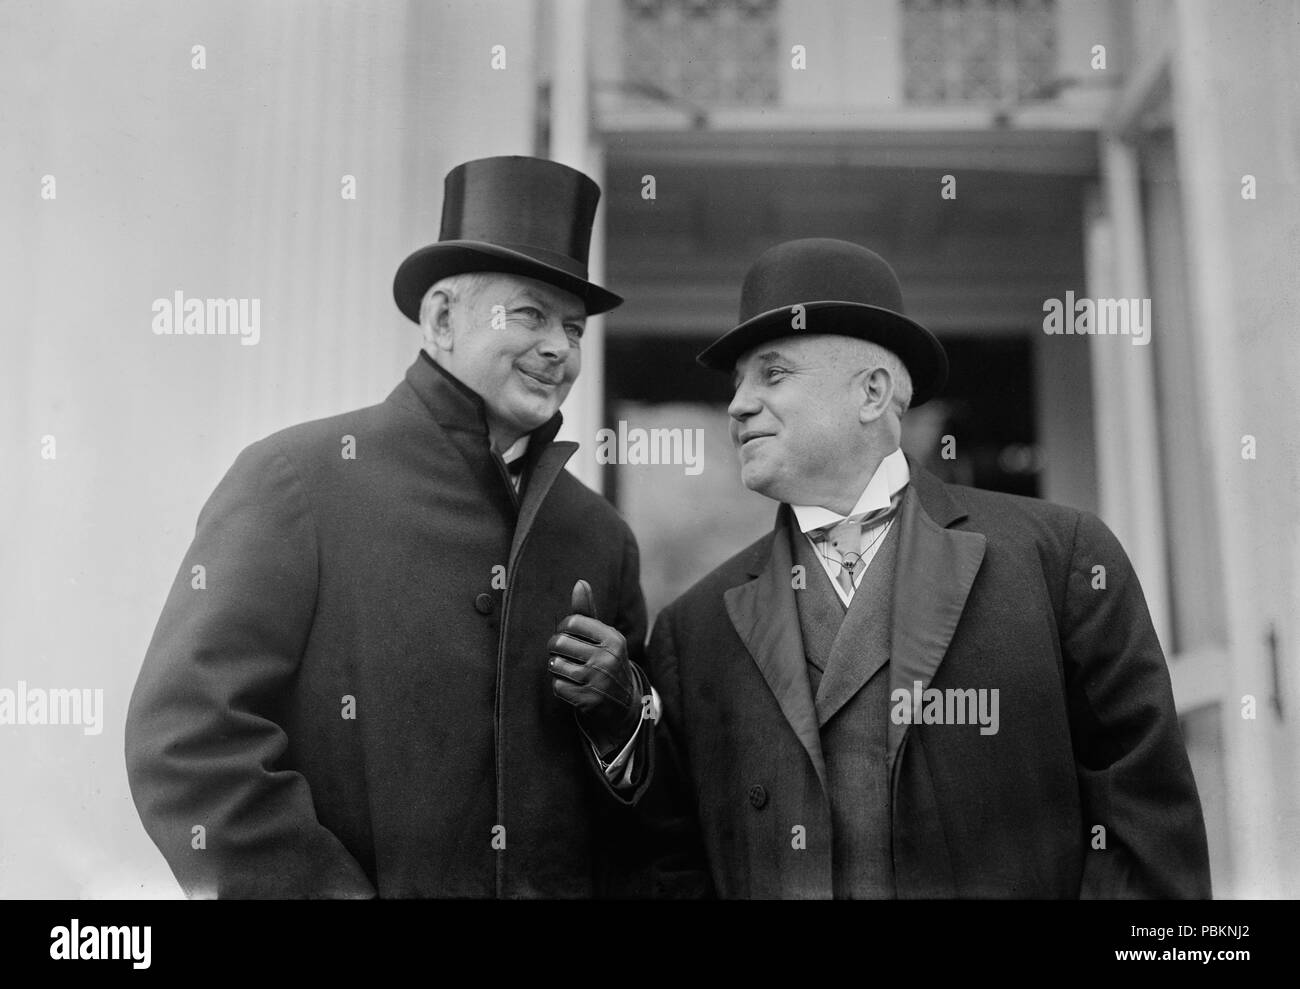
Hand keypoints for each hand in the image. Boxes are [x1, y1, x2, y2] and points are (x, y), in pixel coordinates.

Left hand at [548, 579, 642, 759]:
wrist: (624, 706)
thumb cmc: (606, 662)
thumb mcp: (603, 638)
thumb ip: (588, 612)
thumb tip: (579, 582)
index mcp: (613, 638)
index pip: (572, 621)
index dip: (563, 627)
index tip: (568, 635)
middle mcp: (608, 657)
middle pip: (559, 642)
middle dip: (555, 648)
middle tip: (562, 654)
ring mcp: (599, 680)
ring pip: (555, 665)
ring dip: (556, 668)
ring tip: (569, 671)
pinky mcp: (589, 700)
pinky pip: (557, 686)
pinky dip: (560, 686)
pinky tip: (572, 687)